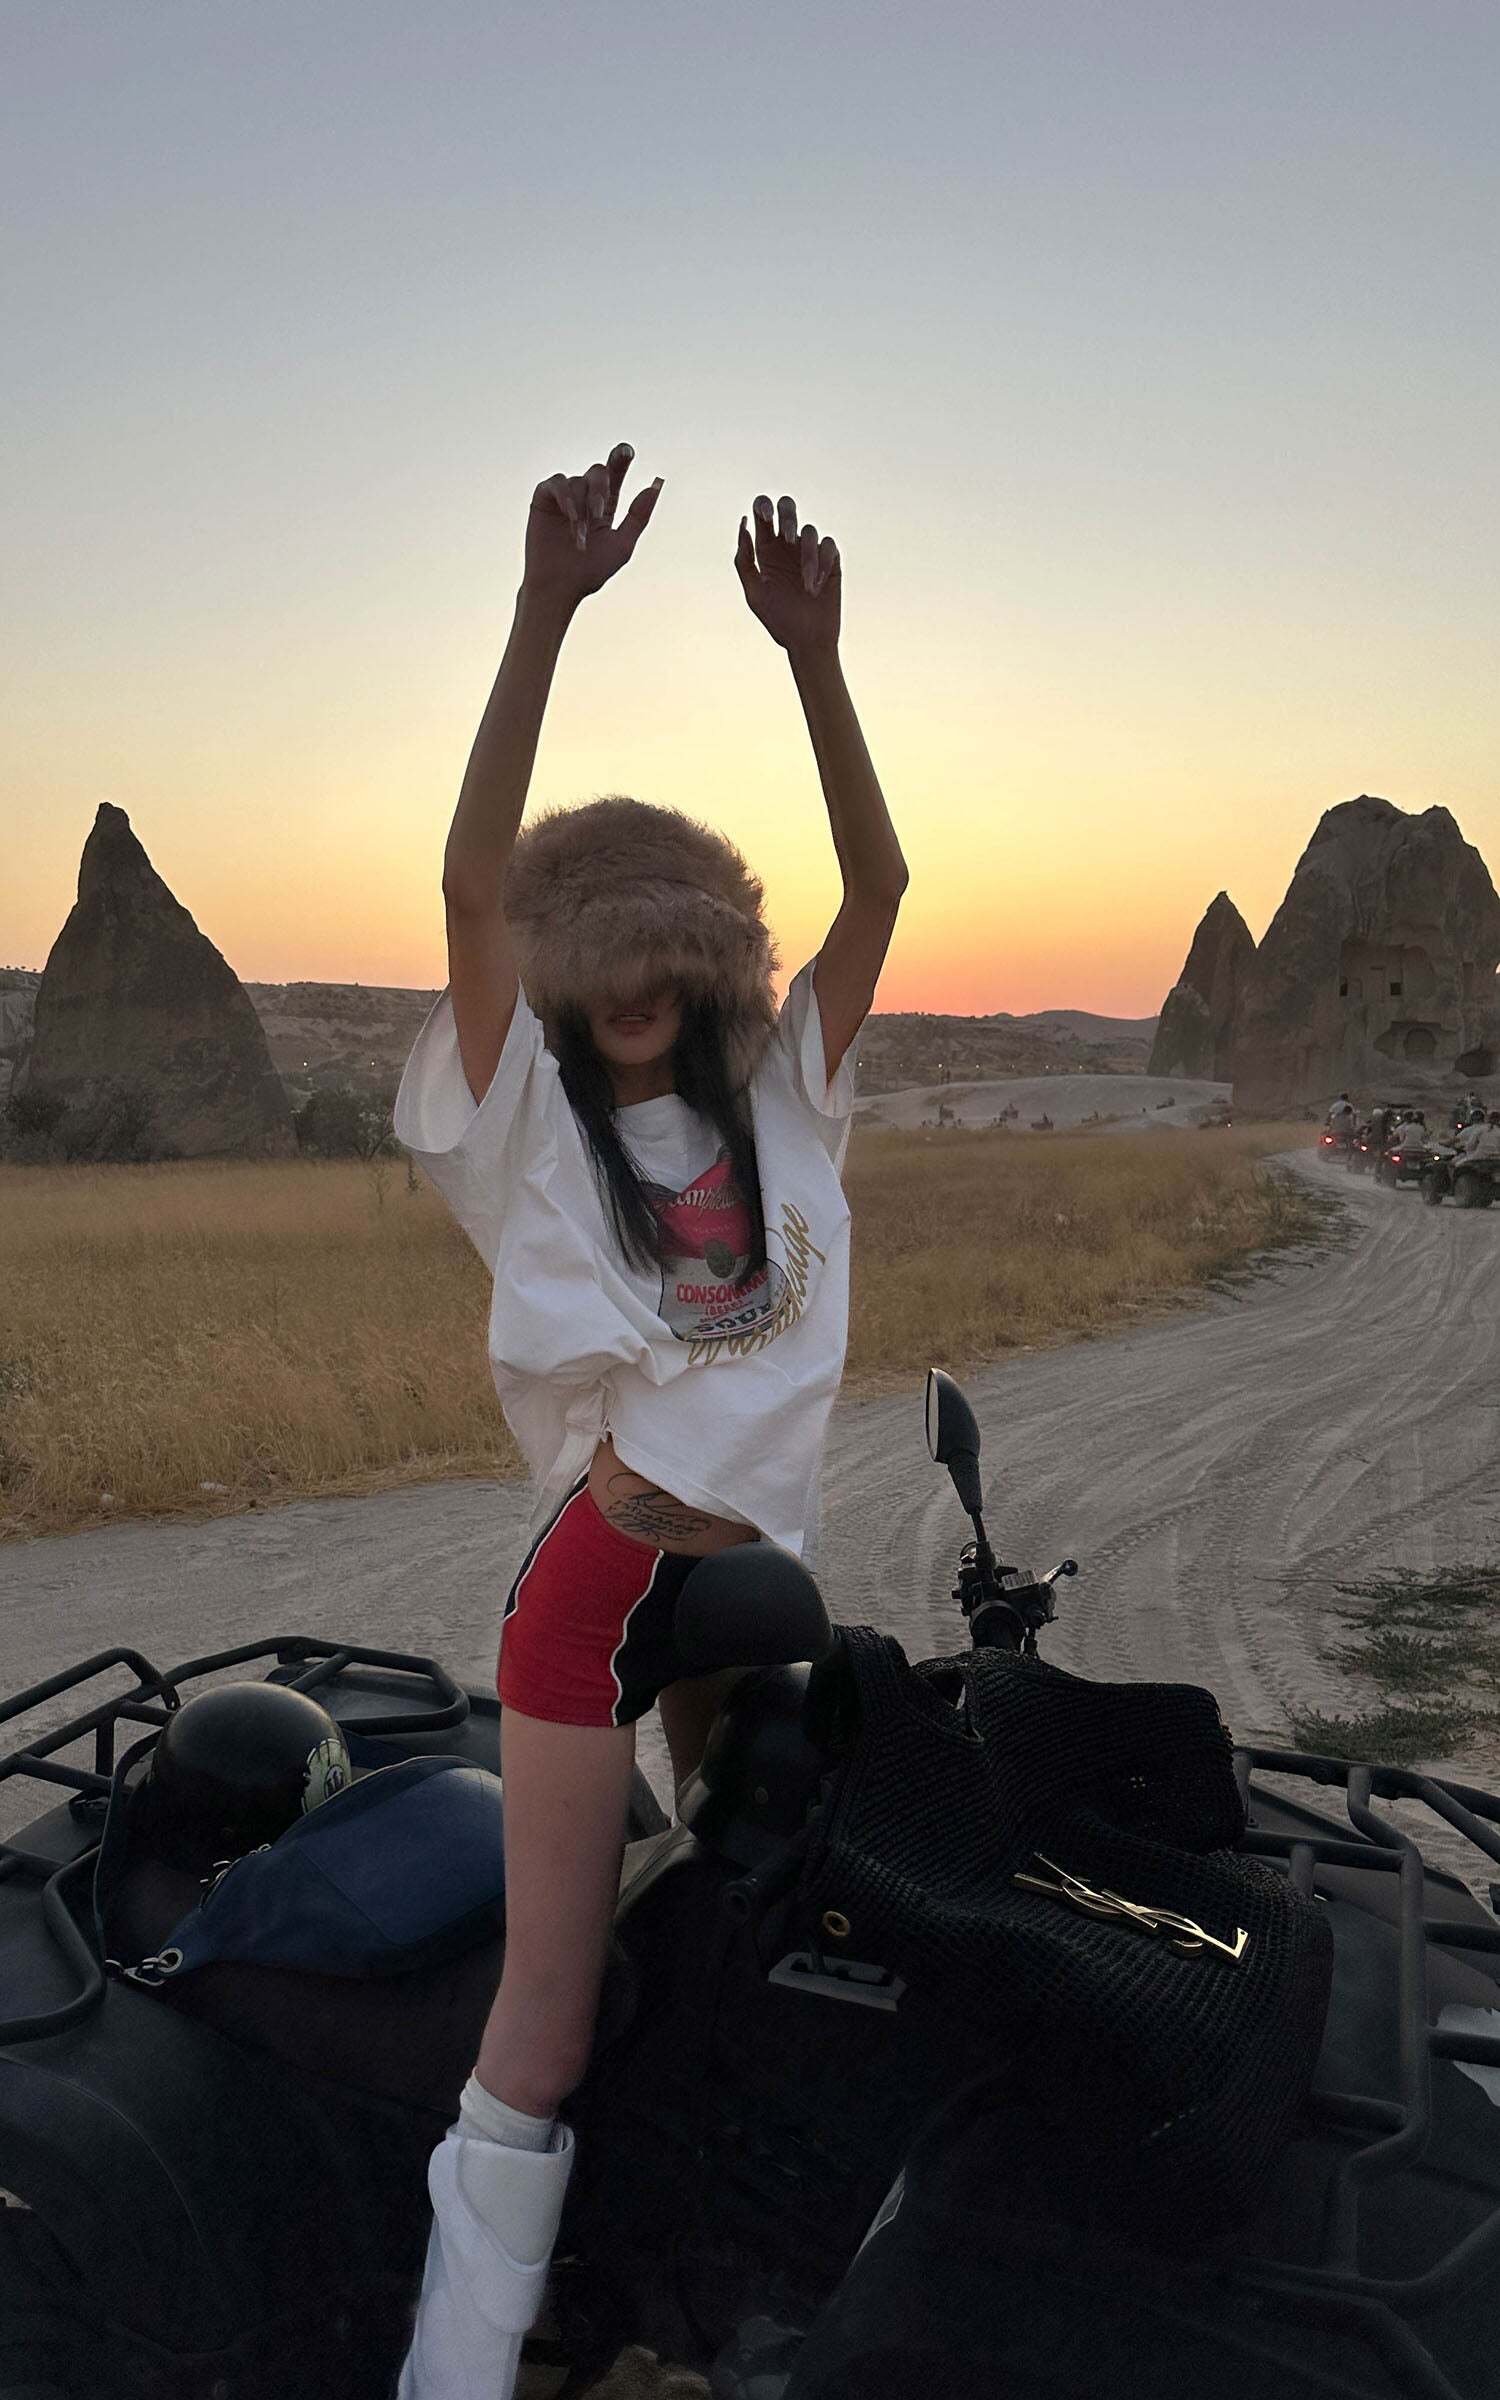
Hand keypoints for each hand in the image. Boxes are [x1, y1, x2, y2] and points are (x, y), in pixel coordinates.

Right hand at [522, 443, 662, 609]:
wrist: (559, 588)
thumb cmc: (590, 572)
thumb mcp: (622, 544)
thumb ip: (639, 515)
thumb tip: (657, 484)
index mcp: (604, 506)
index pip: (615, 475)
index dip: (621, 459)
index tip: (627, 452)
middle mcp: (584, 498)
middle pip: (599, 472)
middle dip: (602, 489)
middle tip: (600, 512)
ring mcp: (564, 498)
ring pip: (579, 481)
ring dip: (582, 508)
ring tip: (578, 538)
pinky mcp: (543, 499)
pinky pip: (557, 483)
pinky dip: (566, 497)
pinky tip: (571, 517)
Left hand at [734, 492, 840, 654]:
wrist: (807, 642)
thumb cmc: (778, 621)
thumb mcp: (755, 593)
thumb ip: (745, 561)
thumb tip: (744, 524)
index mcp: (766, 549)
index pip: (762, 514)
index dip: (763, 506)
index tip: (765, 518)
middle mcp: (787, 545)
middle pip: (788, 507)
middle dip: (787, 514)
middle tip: (787, 536)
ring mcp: (809, 551)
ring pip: (809, 531)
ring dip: (806, 557)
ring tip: (805, 586)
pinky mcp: (830, 561)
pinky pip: (828, 545)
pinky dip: (822, 563)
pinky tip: (816, 587)